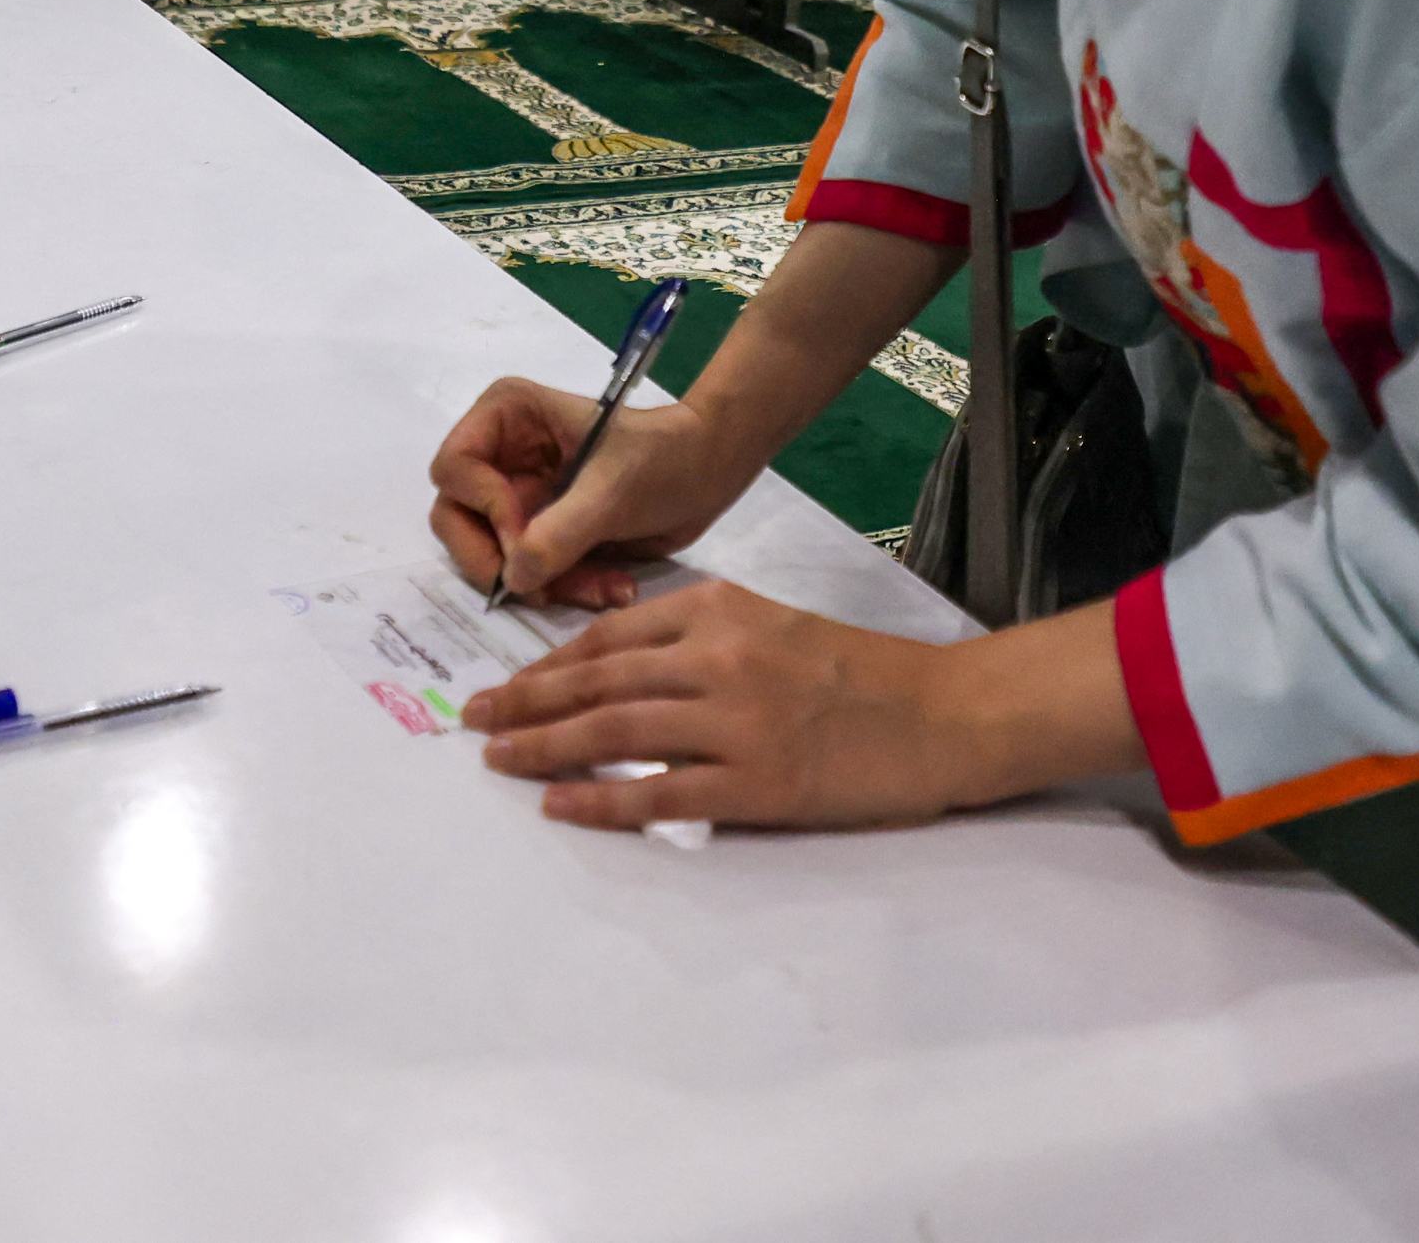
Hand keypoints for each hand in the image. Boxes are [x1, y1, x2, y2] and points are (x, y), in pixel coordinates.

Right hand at [427, 373, 765, 607]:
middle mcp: (500, 455)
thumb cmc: (664, 457)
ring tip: (599, 588)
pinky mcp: (541, 533)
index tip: (526, 539)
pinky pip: (528, 575)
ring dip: (542, 583)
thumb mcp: (614, 490)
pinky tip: (611, 587)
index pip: (453, 469)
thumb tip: (513, 580)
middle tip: (544, 589)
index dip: (484, 509)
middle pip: (456, 520)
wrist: (711, 473)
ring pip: (491, 557)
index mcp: (506, 417)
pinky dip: (564, 589)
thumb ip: (560, 532)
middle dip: (502, 561)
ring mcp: (518, 497)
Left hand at [463, 582, 1131, 830]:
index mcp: (720, 610)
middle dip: (526, 703)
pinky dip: (600, 802)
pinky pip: (659, 796)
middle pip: (596, 683)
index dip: (547, 665)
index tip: (507, 686)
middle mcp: (718, 658)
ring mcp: (735, 723)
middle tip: (475, 722)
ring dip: (544, 749)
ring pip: (614, 734)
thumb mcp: (772, 625)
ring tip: (498, 761)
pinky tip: (558, 806)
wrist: (943, 714)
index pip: (609, 639)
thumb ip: (701, 638)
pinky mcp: (756, 784)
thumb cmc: (860, 672)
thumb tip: (621, 670)